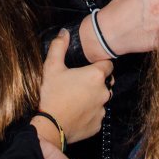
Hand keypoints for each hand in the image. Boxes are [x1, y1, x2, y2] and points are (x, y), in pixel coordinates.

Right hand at [37, 29, 113, 143]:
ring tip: (75, 98)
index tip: (87, 67)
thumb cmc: (52, 95)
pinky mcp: (98, 125)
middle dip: (95, 81)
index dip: (99, 64)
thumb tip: (64, 32)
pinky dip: (89, 113)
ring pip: (101, 99)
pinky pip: (96, 115)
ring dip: (93, 97)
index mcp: (96, 76)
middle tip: (77, 83)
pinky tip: (76, 112)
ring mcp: (102, 110)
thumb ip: (59, 47)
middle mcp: (104, 92)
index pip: (108, 64)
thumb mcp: (51, 67)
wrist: (50, 127)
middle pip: (105, 82)